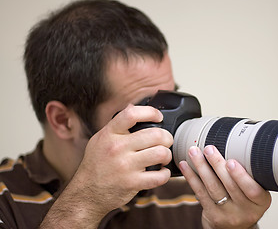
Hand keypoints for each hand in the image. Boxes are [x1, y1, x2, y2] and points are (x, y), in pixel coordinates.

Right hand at [41, 105, 172, 227]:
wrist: (86, 193)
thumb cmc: (96, 165)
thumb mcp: (100, 139)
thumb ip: (117, 125)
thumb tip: (133, 107)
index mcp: (110, 134)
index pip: (132, 114)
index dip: (151, 112)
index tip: (158, 117)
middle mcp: (117, 148)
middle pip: (155, 134)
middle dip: (167, 137)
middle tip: (166, 141)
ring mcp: (125, 166)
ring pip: (161, 153)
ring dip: (167, 155)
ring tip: (163, 157)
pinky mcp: (132, 183)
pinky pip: (160, 176)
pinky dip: (165, 174)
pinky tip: (160, 172)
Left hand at [179, 145, 270, 228]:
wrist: (236, 227)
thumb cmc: (245, 202)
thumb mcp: (255, 191)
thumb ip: (249, 174)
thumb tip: (234, 144)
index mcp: (260, 202)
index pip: (252, 189)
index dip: (241, 176)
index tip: (231, 161)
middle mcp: (246, 211)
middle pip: (229, 186)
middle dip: (217, 164)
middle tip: (208, 149)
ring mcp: (228, 215)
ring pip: (212, 188)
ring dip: (201, 167)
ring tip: (194, 152)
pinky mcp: (212, 216)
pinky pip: (200, 193)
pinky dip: (192, 177)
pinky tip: (185, 166)